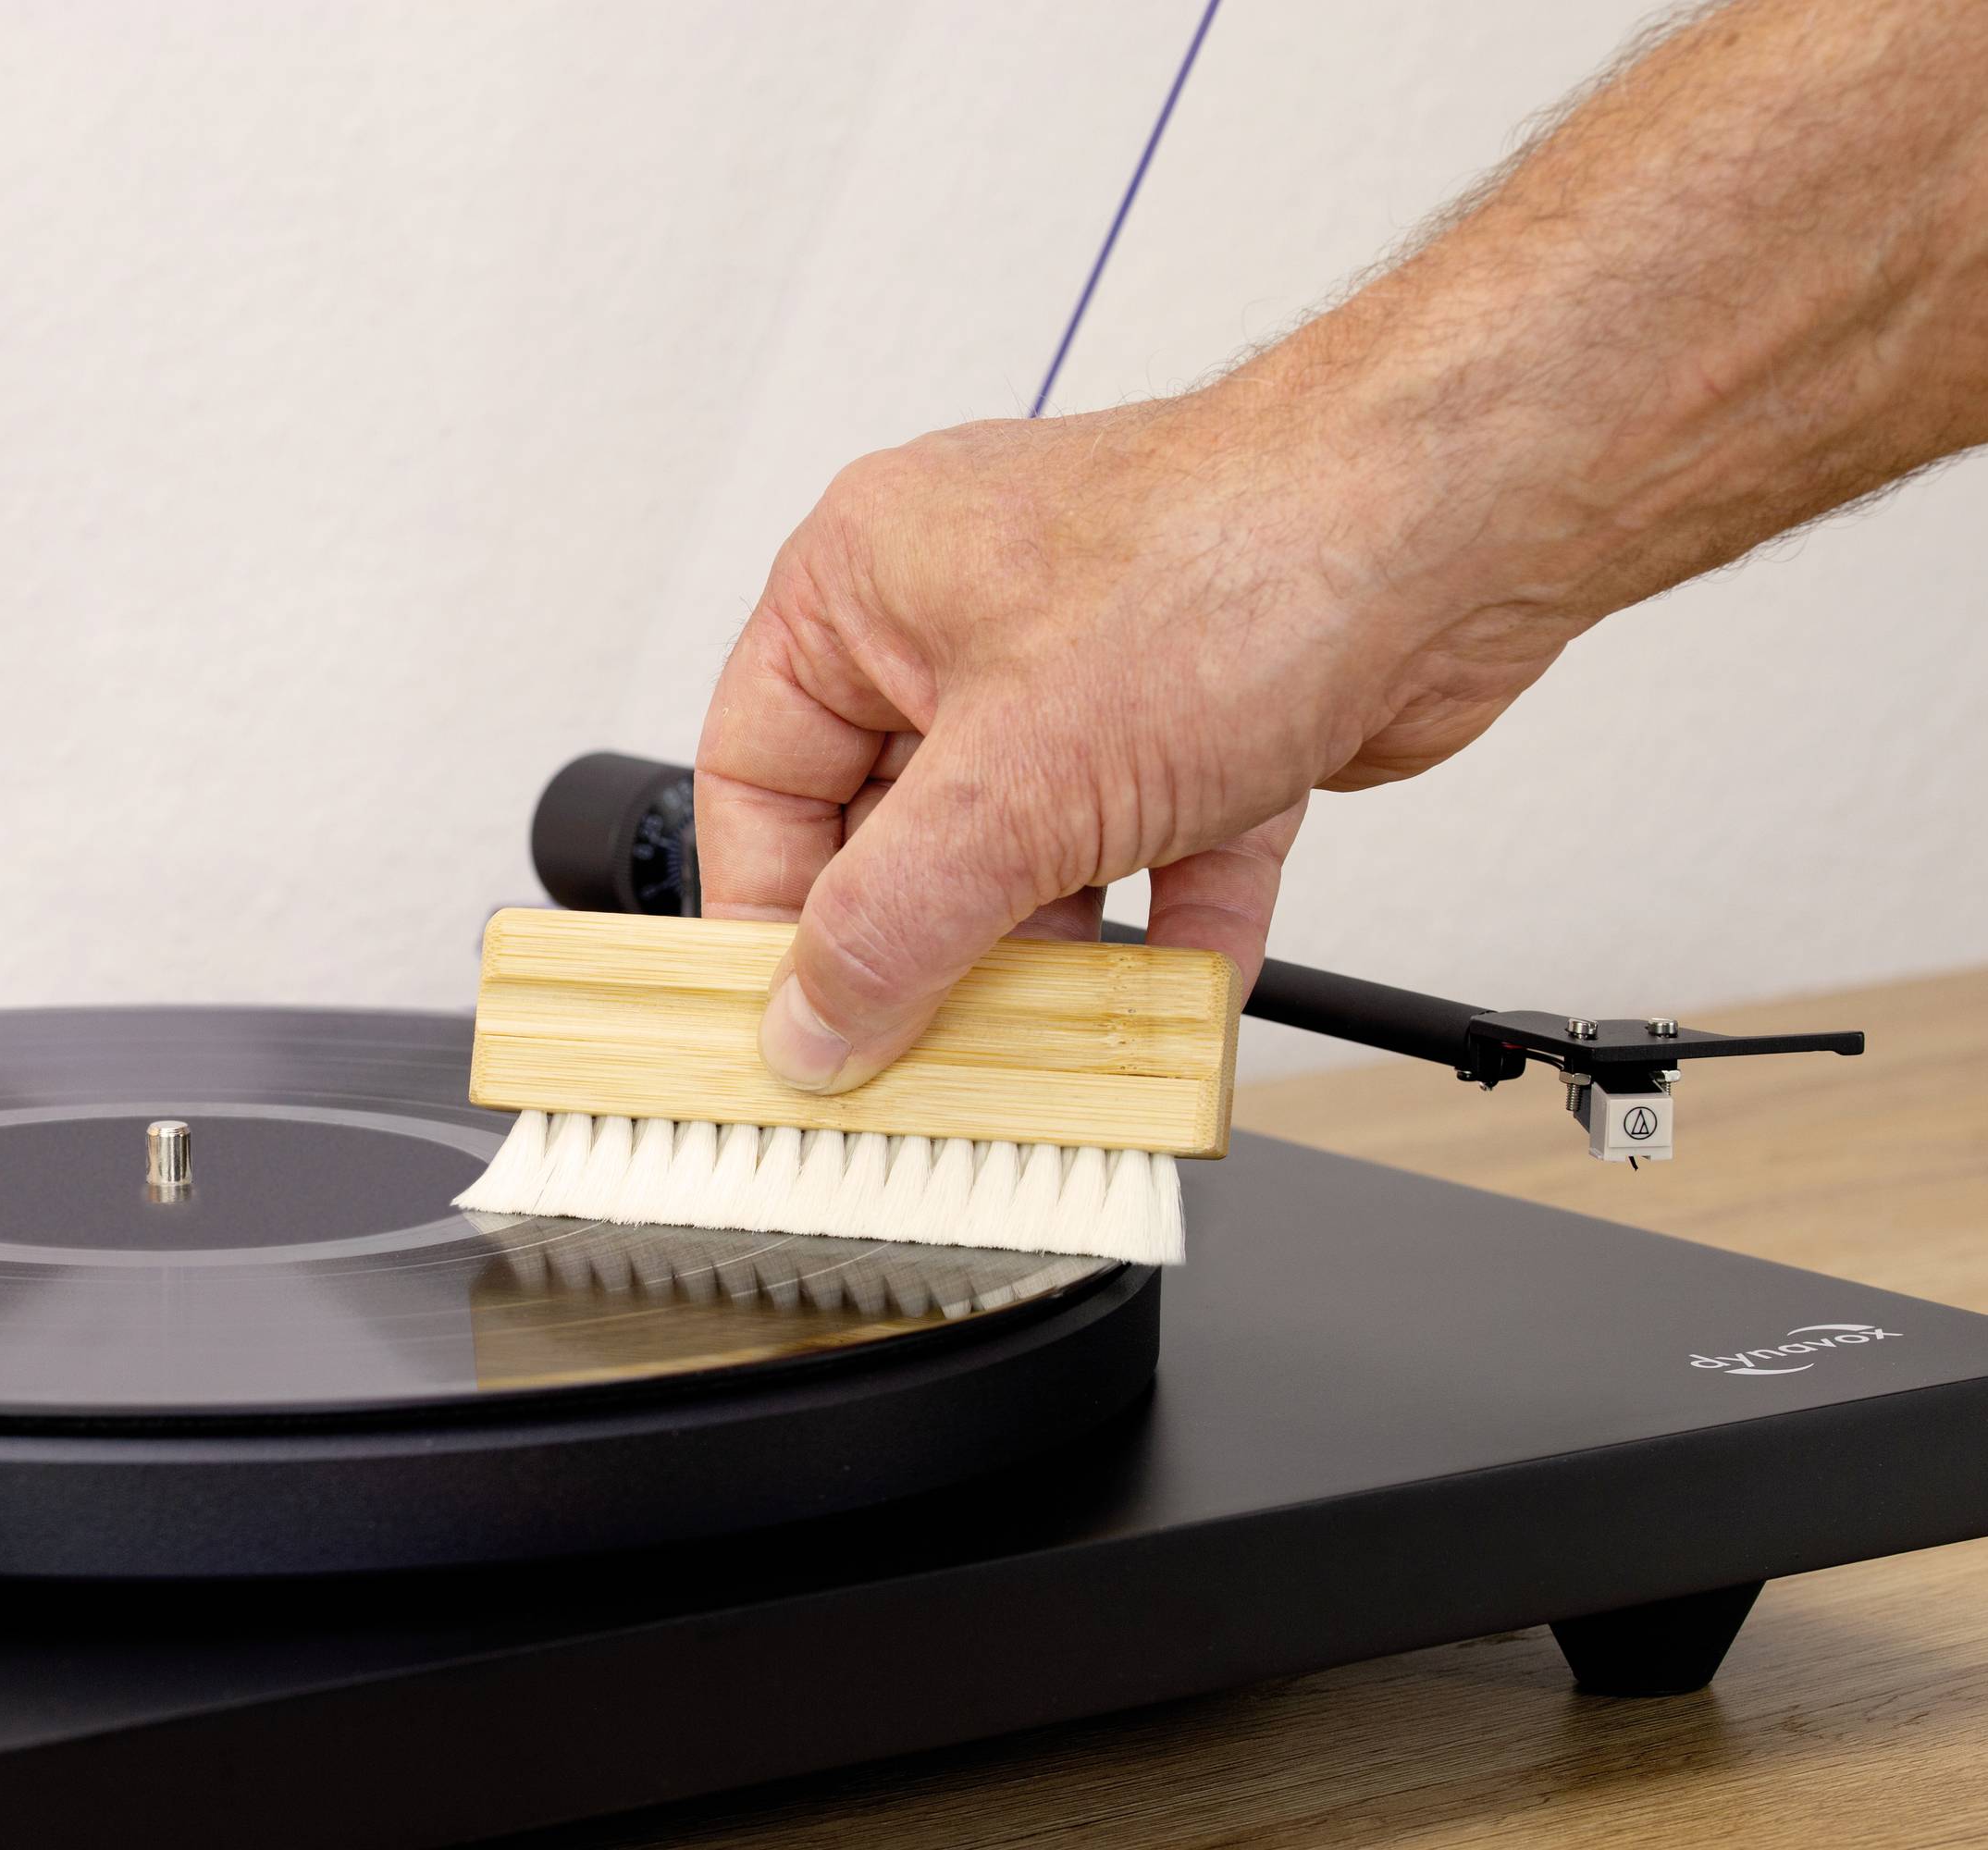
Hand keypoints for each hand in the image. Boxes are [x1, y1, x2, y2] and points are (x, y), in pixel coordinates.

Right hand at [694, 391, 1575, 1093]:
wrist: (1460, 524)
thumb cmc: (1234, 556)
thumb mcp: (1011, 787)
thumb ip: (891, 926)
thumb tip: (813, 1023)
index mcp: (864, 585)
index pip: (756, 775)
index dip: (767, 911)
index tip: (794, 1020)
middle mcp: (964, 616)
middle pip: (893, 829)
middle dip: (922, 947)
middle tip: (922, 1050)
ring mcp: (1089, 666)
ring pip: (1026, 850)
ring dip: (1049, 954)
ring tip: (1051, 1042)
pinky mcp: (1199, 714)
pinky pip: (1153, 849)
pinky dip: (1168, 927)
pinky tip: (1181, 998)